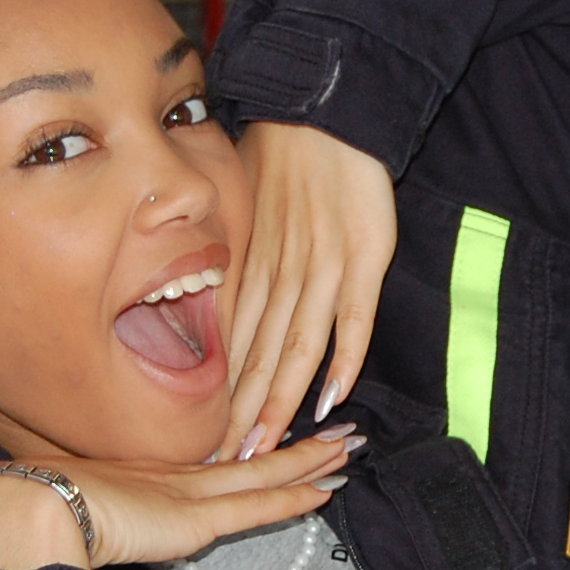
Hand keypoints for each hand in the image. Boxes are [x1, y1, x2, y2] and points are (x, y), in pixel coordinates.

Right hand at [0, 428, 362, 569]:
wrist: (33, 510)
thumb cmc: (43, 508)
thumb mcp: (78, 506)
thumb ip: (101, 509)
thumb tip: (99, 518)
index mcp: (152, 474)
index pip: (220, 460)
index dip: (258, 447)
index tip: (287, 435)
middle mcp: (179, 475)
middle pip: (253, 456)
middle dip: (300, 445)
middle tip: (343, 431)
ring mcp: (190, 491)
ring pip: (265, 472)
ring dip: (310, 461)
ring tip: (350, 447)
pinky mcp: (197, 516)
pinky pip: (257, 505)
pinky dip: (292, 495)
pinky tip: (325, 489)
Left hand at [217, 122, 395, 461]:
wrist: (322, 107)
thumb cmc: (282, 155)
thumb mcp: (246, 210)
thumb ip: (243, 261)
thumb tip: (223, 305)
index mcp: (253, 264)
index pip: (232, 345)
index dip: (219, 395)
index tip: (204, 437)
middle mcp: (283, 272)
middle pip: (258, 358)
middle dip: (240, 415)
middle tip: (224, 463)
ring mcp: (324, 267)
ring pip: (296, 347)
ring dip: (280, 401)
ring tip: (267, 447)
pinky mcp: (364, 256)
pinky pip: (352, 318)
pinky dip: (343, 358)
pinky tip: (332, 397)